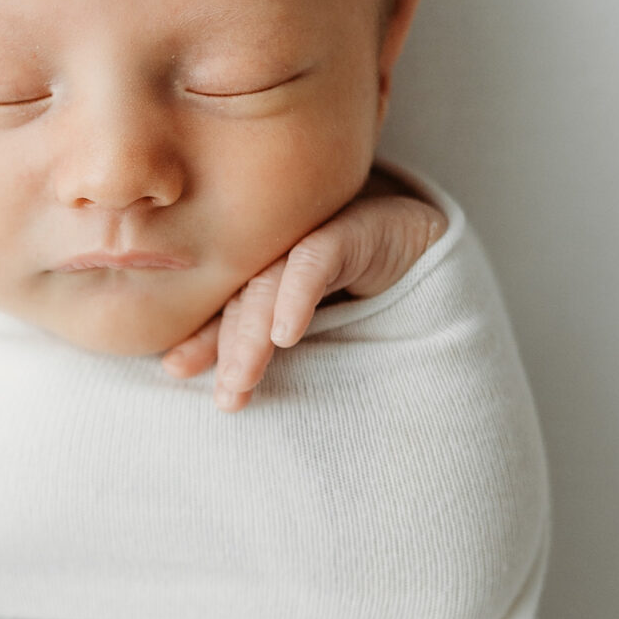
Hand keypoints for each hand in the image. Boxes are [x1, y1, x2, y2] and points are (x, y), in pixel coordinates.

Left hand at [161, 185, 447, 411]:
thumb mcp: (323, 334)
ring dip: (252, 333)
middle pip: (245, 294)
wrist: (441, 259)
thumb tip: (203, 382)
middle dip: (226, 345)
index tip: (177, 369)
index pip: (229, 303)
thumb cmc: (378, 302)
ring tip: (242, 378)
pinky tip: (286, 334)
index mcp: (271, 264)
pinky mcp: (356, 226)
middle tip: (225, 393)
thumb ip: (272, 346)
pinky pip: (316, 258)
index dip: (203, 336)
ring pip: (271, 280)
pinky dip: (297, 294)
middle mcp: (287, 244)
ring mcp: (318, 231)